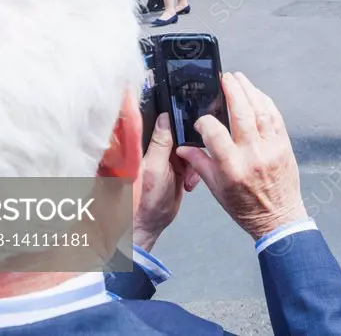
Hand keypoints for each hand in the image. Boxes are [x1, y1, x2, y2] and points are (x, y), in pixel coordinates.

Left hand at [133, 114, 200, 251]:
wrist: (151, 224)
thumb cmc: (146, 200)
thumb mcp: (155, 169)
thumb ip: (161, 143)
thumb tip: (165, 117)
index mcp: (146, 144)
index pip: (164, 122)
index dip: (179, 120)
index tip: (192, 125)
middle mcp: (155, 148)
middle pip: (181, 134)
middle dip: (191, 146)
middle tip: (189, 162)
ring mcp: (167, 158)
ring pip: (190, 148)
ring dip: (194, 163)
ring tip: (187, 179)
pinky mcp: (177, 168)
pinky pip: (193, 162)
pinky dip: (195, 172)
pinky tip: (188, 183)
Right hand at [177, 73, 307, 240]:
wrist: (279, 218)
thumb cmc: (246, 208)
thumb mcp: (217, 189)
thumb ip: (200, 164)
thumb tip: (183, 148)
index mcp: (232, 167)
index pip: (214, 132)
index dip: (204, 121)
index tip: (201, 120)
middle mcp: (253, 154)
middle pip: (241, 113)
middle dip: (232, 90)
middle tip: (224, 78)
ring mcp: (271, 148)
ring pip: (261, 110)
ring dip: (249, 90)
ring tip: (239, 79)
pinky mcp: (284, 145)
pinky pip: (275, 117)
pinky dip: (266, 102)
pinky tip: (257, 94)